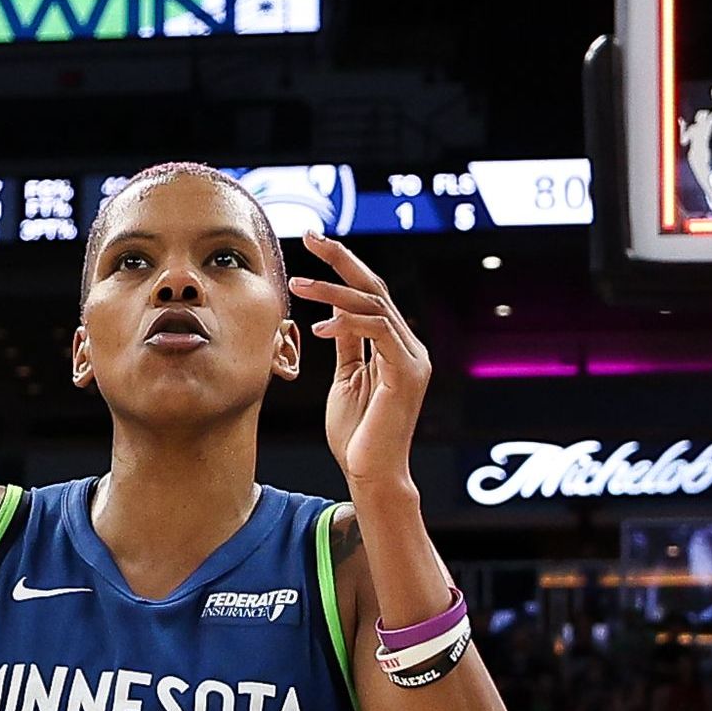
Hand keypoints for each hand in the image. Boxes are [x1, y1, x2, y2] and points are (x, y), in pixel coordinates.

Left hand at [289, 232, 431, 496]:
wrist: (372, 475)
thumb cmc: (357, 436)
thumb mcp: (346, 380)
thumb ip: (348, 346)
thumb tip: (333, 316)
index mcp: (397, 347)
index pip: (371, 295)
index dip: (344, 267)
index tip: (314, 244)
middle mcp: (410, 347)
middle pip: (375, 288)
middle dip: (341, 259)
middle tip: (310, 236)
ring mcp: (412, 359)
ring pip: (373, 305)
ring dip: (332, 291)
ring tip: (298, 283)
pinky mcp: (406, 373)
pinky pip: (377, 332)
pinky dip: (347, 323)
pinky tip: (318, 327)